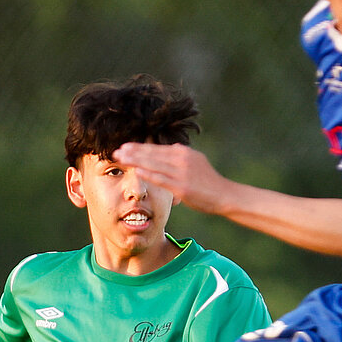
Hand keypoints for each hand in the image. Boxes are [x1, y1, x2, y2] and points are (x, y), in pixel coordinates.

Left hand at [111, 142, 232, 213]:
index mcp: (183, 152)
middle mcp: (181, 159)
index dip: (139, 147)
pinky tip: (136, 171)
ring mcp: (181, 173)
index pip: (157, 148)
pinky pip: (161, 179)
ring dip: (135, 160)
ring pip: (153, 164)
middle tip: (116, 150)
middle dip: (133, 152)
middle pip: (152, 153)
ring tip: (120, 158)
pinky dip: (148, 174)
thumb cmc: (210, 182)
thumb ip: (183, 156)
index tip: (125, 146)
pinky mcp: (182, 186)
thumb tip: (173, 148)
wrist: (225, 195)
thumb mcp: (197, 162)